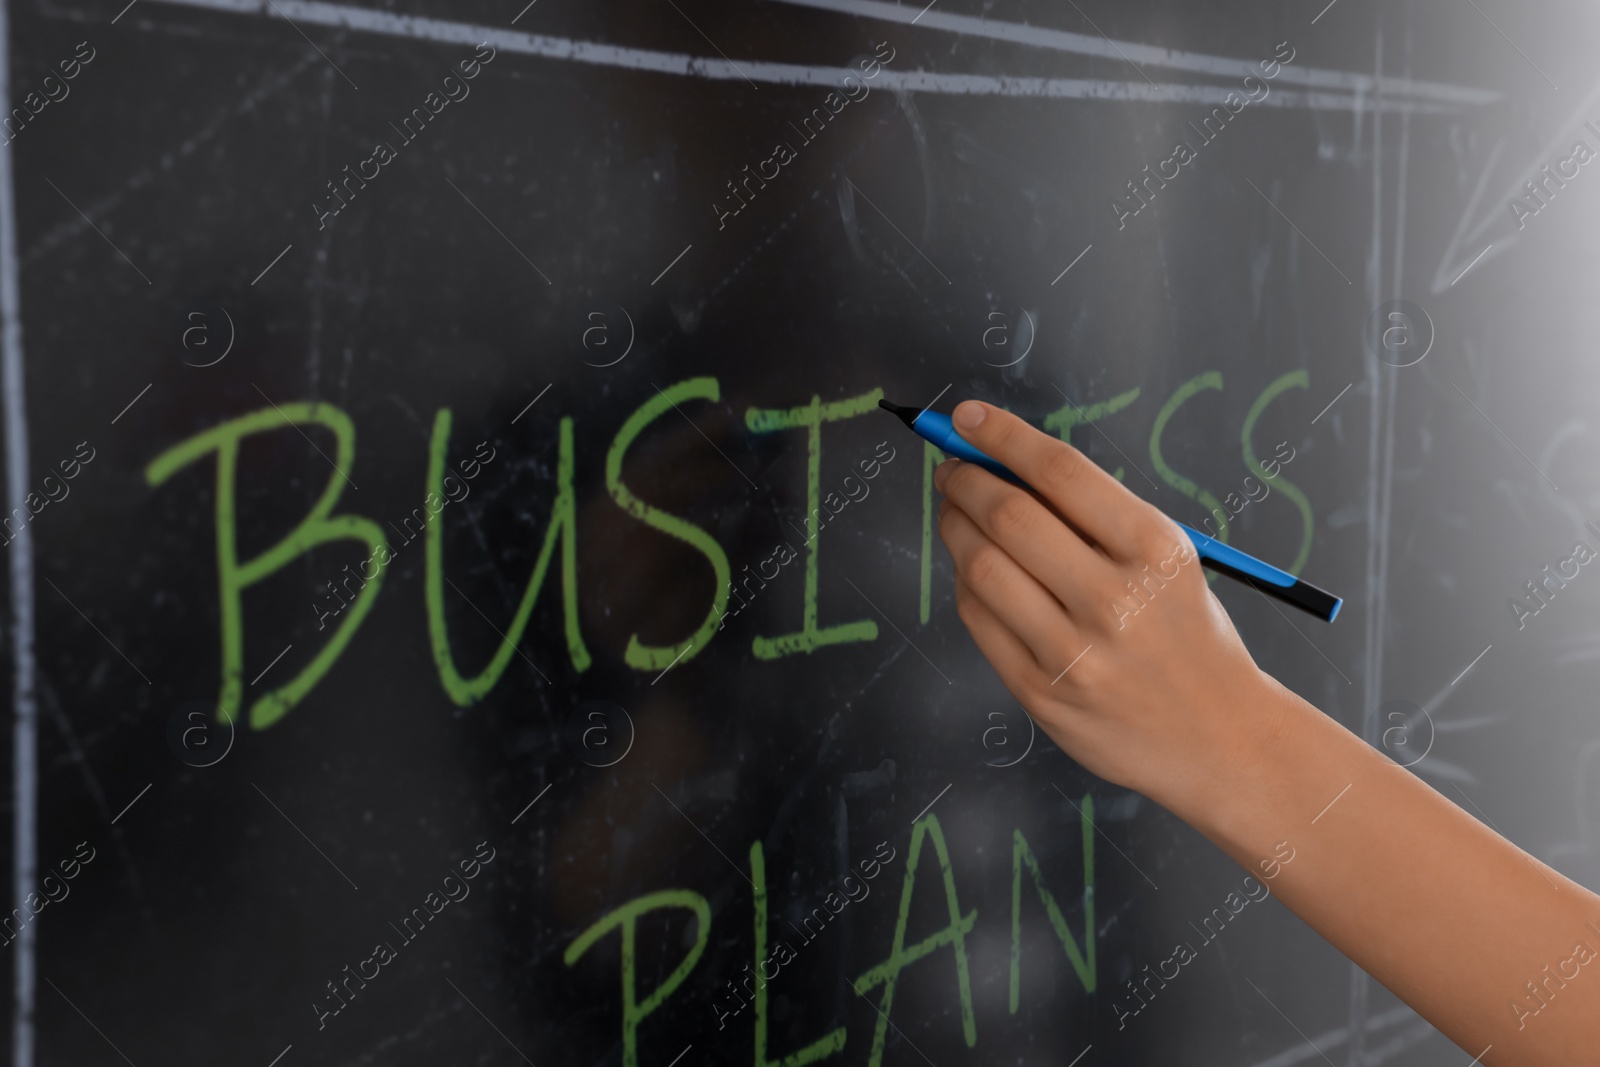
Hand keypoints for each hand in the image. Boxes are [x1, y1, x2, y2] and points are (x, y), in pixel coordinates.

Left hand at [934, 400, 1280, 813]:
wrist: (1220, 738)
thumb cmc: (1186, 634)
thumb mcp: (1168, 561)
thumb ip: (1094, 518)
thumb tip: (1003, 464)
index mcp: (1156, 551)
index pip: (1061, 471)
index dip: (1003, 435)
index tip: (968, 417)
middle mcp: (1115, 600)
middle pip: (1009, 516)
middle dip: (966, 480)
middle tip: (953, 469)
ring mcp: (1073, 652)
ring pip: (980, 567)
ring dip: (954, 527)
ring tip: (956, 514)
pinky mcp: (1041, 693)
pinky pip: (978, 619)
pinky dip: (965, 581)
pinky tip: (973, 569)